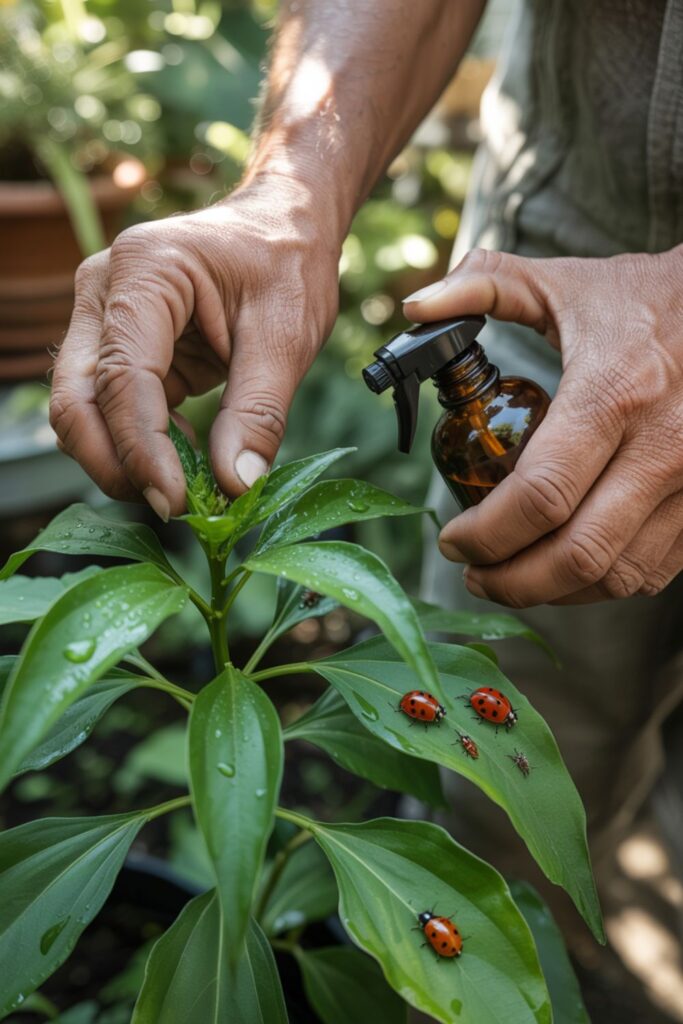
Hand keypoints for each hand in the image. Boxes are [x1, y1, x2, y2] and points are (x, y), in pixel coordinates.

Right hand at [50, 178, 339, 517]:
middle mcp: (104, 291)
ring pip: (82, 410)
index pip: (121, 377)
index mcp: (144, 270)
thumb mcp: (288, 335)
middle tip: (173, 505)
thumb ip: (259, 412)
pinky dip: (141, 445)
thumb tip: (235, 485)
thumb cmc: (287, 263)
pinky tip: (187, 459)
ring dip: (123, 460)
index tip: (177, 501)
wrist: (282, 226)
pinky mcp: (119, 347)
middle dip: (114, 463)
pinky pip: (111, 409)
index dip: (142, 448)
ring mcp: (103, 319)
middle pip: (76, 399)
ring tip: (185, 487)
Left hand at [403, 247, 682, 605]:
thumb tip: (416, 308)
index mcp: (615, 391)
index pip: (540, 494)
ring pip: (617, 575)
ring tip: (509, 578)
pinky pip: (652, 570)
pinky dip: (600, 584)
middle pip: (578, 553)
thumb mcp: (564, 283)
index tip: (450, 538)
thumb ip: (485, 286)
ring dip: (553, 592)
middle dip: (511, 579)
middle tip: (472, 574)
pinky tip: (563, 570)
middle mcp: (663, 446)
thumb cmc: (643, 299)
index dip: (485, 533)